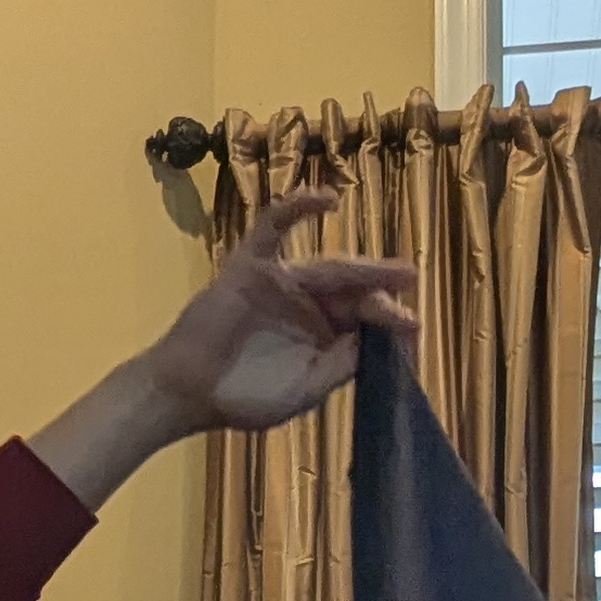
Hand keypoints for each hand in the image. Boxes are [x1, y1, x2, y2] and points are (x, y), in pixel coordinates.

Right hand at [26, 190, 416, 509]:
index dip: (389, 322)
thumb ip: (337, 367)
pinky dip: (297, 209)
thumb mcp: (302, 392)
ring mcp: (281, 283)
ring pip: (328, 267)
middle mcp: (308, 306)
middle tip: (411, 279)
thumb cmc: (242, 400)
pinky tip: (326, 199)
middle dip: (382, 288)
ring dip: (360, 265)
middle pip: (353, 291)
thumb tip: (371, 339)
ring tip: (392, 266)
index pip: (364, 321)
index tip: (412, 327)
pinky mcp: (252, 265)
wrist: (188, 393)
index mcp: (323, 337)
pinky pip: (275, 229)